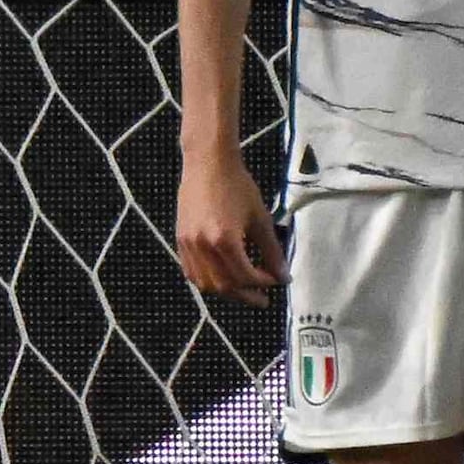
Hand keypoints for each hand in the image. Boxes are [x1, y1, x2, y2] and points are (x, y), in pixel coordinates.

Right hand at [175, 151, 281, 300]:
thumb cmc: (237, 185)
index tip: (276, 280)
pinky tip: (221, 279)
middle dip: (246, 296)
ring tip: (243, 291)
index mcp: (225, 241)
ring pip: (205, 283)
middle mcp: (203, 247)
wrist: (208, 164)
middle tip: (262, 299)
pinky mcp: (180, 240)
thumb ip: (271, 250)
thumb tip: (283, 275)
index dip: (263, 282)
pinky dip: (207, 281)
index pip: (245, 276)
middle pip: (224, 286)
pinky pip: (191, 272)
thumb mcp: (260, 218)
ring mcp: (188, 245)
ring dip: (226, 292)